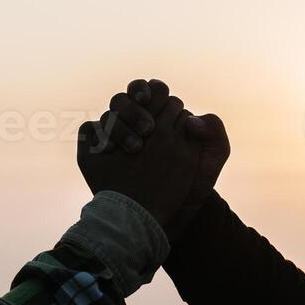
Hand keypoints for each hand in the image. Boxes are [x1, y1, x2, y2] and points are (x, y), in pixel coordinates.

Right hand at [78, 80, 229, 238]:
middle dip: (135, 112)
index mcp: (164, 117)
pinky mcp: (99, 153)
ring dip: (119, 127)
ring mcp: (117, 137)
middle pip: (126, 99)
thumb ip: (214, 130)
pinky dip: (99, 138)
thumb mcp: (213, 156)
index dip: (151, 92)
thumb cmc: (192, 183)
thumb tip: (191, 119)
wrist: (170, 215)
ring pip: (109, 114)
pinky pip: (89, 130)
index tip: (155, 104)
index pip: (152, 89)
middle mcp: (138, 124)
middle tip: (148, 133)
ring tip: (133, 149)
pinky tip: (109, 152)